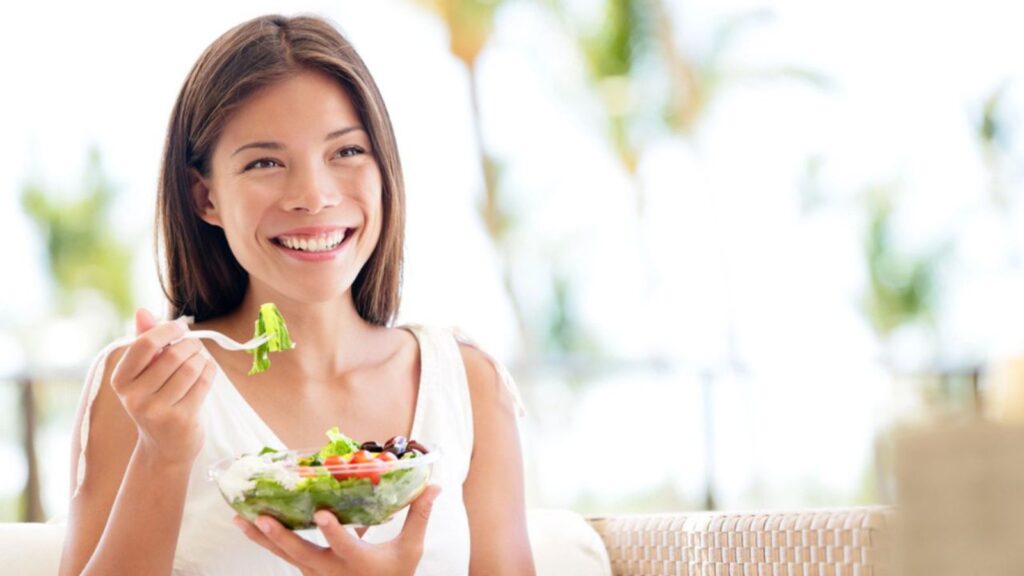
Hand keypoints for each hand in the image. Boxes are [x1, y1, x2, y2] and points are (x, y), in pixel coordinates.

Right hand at [109, 308, 216, 464]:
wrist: (164, 446)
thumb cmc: (155, 400)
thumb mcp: (143, 373)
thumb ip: (144, 341)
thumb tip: (142, 311)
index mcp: (121, 381)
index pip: (144, 344)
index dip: (167, 330)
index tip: (179, 328)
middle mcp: (134, 397)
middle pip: (173, 355)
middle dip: (190, 345)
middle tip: (194, 346)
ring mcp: (157, 411)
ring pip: (191, 368)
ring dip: (202, 359)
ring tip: (199, 361)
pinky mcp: (181, 420)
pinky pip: (203, 382)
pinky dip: (210, 371)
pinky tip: (206, 371)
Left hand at [234, 485, 441, 575]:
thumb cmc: (396, 574)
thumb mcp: (411, 548)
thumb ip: (419, 516)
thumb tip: (435, 485)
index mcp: (358, 563)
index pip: (344, 546)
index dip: (333, 531)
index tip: (321, 513)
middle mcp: (331, 571)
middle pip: (300, 554)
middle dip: (280, 536)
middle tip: (261, 517)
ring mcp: (316, 574)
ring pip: (284, 555)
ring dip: (262, 538)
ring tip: (240, 518)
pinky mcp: (308, 572)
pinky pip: (284, 556)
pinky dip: (267, 541)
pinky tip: (251, 524)